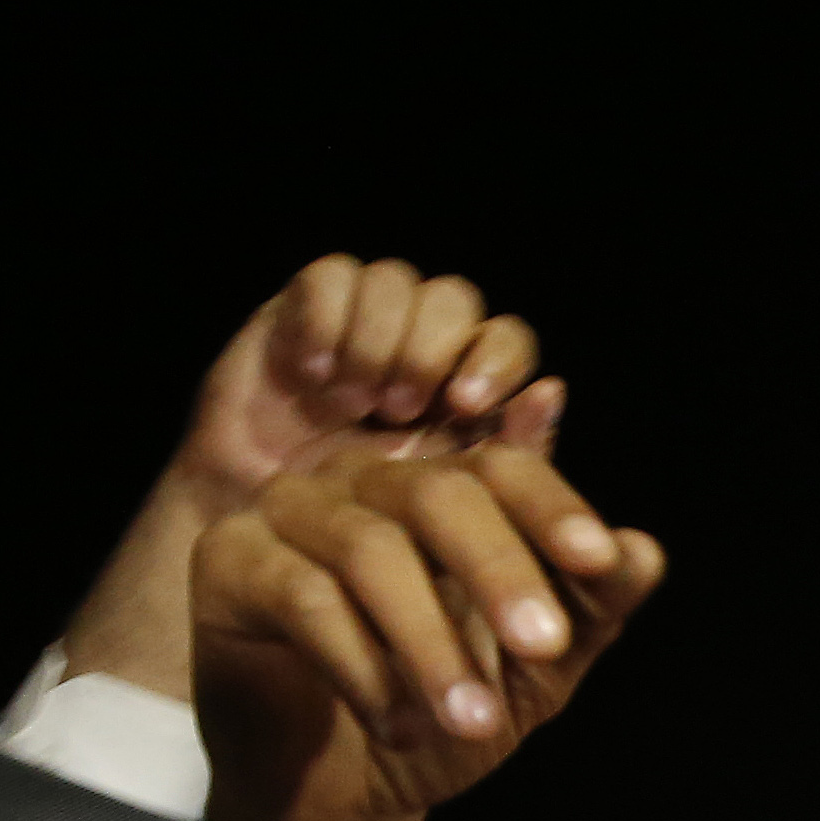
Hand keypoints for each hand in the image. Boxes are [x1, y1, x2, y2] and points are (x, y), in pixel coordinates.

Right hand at [176, 255, 554, 510]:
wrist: (266, 544)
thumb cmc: (369, 541)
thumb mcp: (448, 519)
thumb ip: (511, 463)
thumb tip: (553, 390)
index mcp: (468, 394)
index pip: (508, 339)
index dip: (497, 359)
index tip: (469, 407)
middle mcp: (420, 350)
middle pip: (455, 298)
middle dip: (431, 349)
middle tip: (402, 408)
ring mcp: (361, 327)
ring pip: (395, 280)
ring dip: (379, 339)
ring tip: (354, 403)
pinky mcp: (300, 314)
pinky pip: (331, 276)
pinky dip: (327, 321)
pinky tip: (314, 374)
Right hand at [193, 438, 662, 820]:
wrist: (347, 796)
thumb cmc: (443, 715)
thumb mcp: (533, 676)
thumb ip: (589, 613)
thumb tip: (646, 551)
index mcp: (440, 490)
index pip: (501, 467)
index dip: (555, 506)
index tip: (602, 563)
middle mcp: (362, 481)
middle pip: (436, 492)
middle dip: (502, 570)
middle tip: (547, 649)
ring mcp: (288, 512)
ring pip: (369, 550)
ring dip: (432, 645)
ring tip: (474, 726)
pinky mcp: (229, 562)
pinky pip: (302, 597)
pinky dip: (364, 669)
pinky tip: (400, 729)